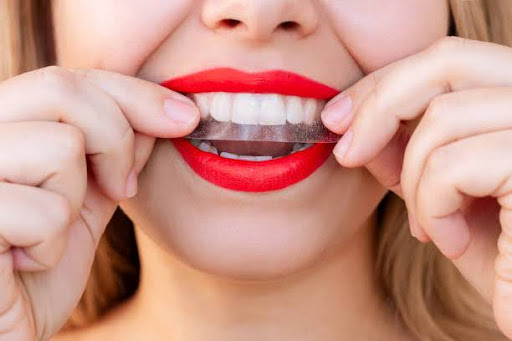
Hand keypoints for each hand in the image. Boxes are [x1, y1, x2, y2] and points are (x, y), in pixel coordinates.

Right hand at [0, 66, 198, 339]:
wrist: (6, 329)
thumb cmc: (37, 271)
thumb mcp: (84, 202)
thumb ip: (112, 156)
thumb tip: (160, 113)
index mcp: (0, 127)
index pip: (68, 80)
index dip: (134, 93)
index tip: (186, 117)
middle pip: (62, 91)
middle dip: (115, 141)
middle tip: (121, 189)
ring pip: (59, 146)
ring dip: (74, 203)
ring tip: (47, 235)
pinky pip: (43, 211)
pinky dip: (50, 247)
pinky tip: (24, 263)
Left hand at [321, 37, 511, 337]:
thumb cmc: (497, 255)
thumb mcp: (440, 191)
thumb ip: (406, 151)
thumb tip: (352, 121)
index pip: (448, 60)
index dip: (383, 82)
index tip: (336, 118)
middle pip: (447, 61)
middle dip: (379, 106)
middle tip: (345, 153)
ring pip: (442, 118)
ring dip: (414, 182)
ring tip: (429, 227)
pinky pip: (452, 166)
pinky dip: (433, 209)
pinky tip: (450, 244)